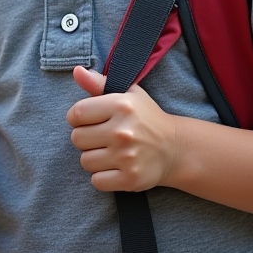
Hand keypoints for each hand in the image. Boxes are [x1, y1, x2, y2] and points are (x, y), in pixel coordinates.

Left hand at [67, 67, 180, 192]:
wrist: (175, 148)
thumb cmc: (146, 118)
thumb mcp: (128, 94)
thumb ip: (99, 83)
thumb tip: (77, 71)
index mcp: (121, 105)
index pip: (77, 113)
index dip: (77, 118)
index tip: (89, 120)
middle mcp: (123, 131)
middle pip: (77, 139)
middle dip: (87, 138)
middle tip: (103, 137)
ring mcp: (127, 157)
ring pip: (85, 161)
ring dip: (95, 158)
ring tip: (111, 152)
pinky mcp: (130, 179)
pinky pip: (97, 181)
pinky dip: (103, 177)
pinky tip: (116, 167)